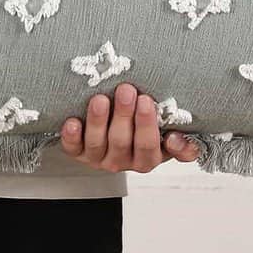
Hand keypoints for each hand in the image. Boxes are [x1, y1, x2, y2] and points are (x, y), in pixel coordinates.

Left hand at [61, 82, 199, 172]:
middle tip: (126, 90)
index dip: (147, 126)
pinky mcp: (79, 153)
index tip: (147, 101)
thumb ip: (180, 141)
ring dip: (98, 120)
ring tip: (100, 99)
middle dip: (124, 114)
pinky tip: (72, 122)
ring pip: (97, 143)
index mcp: (148, 158)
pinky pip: (73, 148)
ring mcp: (99, 158)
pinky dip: (71, 136)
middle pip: (122, 141)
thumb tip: (177, 138)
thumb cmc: (144, 128)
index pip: (149, 147)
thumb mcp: (167, 134)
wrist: (115, 129)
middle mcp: (123, 161)